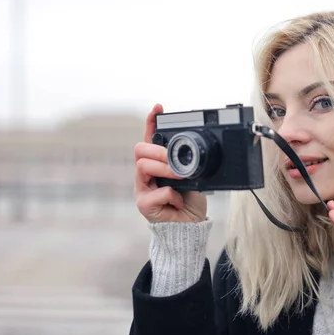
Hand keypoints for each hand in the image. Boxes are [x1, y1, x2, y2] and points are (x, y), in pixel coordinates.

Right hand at [134, 104, 206, 222]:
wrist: (190, 227)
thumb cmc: (189, 202)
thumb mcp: (192, 178)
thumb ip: (186, 165)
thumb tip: (193, 153)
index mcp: (158, 164)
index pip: (151, 139)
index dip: (152, 122)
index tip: (158, 107)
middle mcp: (146, 174)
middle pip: (140, 149)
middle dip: (159, 150)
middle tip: (175, 159)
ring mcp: (142, 188)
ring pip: (143, 166)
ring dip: (164, 169)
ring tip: (179, 177)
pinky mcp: (144, 204)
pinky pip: (155, 192)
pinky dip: (171, 195)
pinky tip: (178, 201)